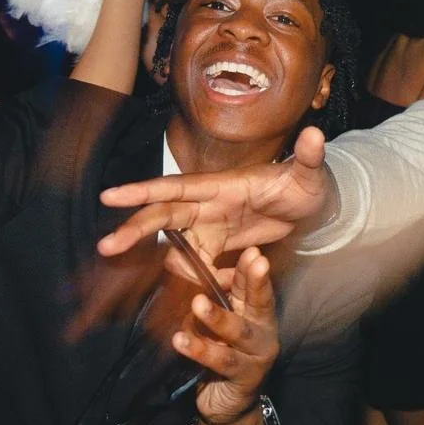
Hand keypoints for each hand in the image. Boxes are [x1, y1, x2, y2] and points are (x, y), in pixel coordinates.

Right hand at [97, 126, 330, 262]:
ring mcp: (210, 225)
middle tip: (106, 247)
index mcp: (221, 185)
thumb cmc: (307, 185)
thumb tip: (317, 135)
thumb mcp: (312, 173)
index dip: (143, 191)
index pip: (176, 186)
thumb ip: (310, 157)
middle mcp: (208, 204)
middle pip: (162, 216)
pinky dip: (204, 279)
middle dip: (134, 230)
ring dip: (181, 269)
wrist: (312, 208)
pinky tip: (225, 289)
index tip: (110, 196)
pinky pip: (198, 265)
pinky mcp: (218, 244)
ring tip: (211, 284)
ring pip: (177, 247)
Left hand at [178, 247, 278, 424]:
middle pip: (260, 305)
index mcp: (257, 316)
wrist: (226, 405)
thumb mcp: (217, 328)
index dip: (254, 270)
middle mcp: (263, 333)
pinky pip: (222, 361)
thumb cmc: (220, 357)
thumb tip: (186, 270)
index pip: (256, 288)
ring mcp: (257, 356)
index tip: (253, 252)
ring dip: (217, 317)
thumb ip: (212, 304)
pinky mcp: (246, 378)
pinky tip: (181, 339)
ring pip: (239, 333)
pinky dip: (200, 349)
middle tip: (248, 262)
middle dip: (253, 283)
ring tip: (197, 304)